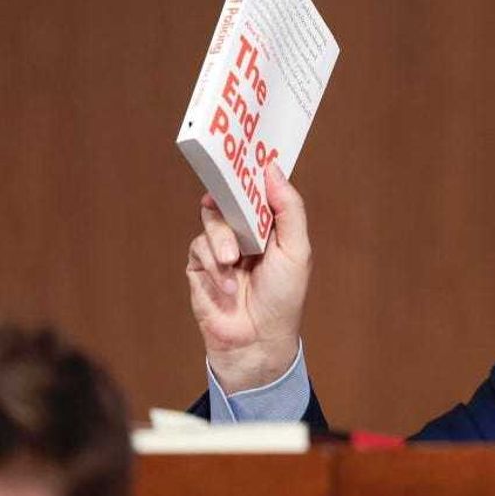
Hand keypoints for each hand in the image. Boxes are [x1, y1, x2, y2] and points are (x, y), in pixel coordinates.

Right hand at [185, 163, 311, 393]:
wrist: (256, 340)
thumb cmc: (283, 297)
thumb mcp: (296, 250)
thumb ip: (288, 209)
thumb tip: (272, 169)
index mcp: (272, 226)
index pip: (259, 190)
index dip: (251, 173)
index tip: (243, 155)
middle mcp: (246, 232)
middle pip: (229, 198)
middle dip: (229, 202)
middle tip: (225, 199)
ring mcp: (222, 247)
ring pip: (211, 221)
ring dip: (221, 241)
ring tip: (233, 263)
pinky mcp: (200, 265)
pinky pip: (198, 248)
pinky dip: (212, 265)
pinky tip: (226, 286)